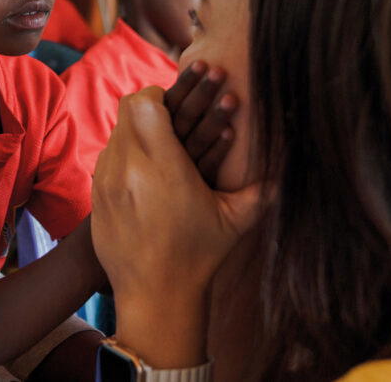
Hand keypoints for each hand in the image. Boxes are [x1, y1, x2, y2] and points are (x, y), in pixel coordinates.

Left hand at [91, 86, 267, 304]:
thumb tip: (293, 166)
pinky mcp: (96, 196)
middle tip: (172, 109)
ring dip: (137, 128)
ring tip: (161, 133)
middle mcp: (127, 169)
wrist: (156, 296)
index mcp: (162, 168)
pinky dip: (125, 151)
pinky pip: (107, 157)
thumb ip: (262, 188)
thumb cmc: (199, 256)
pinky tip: (144, 161)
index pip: (145, 104)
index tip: (180, 100)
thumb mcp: (235, 220)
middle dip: (152, 105)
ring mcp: (106, 182)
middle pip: (127, 110)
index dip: (163, 95)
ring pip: (116, 132)